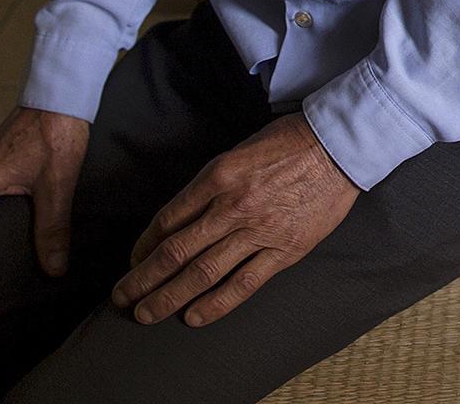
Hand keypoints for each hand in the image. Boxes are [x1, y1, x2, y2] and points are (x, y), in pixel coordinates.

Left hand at [111, 112, 358, 326]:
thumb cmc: (288, 142)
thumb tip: (181, 218)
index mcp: (218, 176)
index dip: (144, 245)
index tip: (133, 261)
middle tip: (121, 298)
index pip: (167, 219)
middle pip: (175, 252)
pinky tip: (193, 317)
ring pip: (202, 273)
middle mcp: (232, 206)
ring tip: (146, 314)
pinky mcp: (284, 250)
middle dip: (143, 279)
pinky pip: (243, 283)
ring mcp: (258, 231)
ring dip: (169, 297)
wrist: (338, 146)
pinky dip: (215, 303)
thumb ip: (209, 184)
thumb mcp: (238, 151)